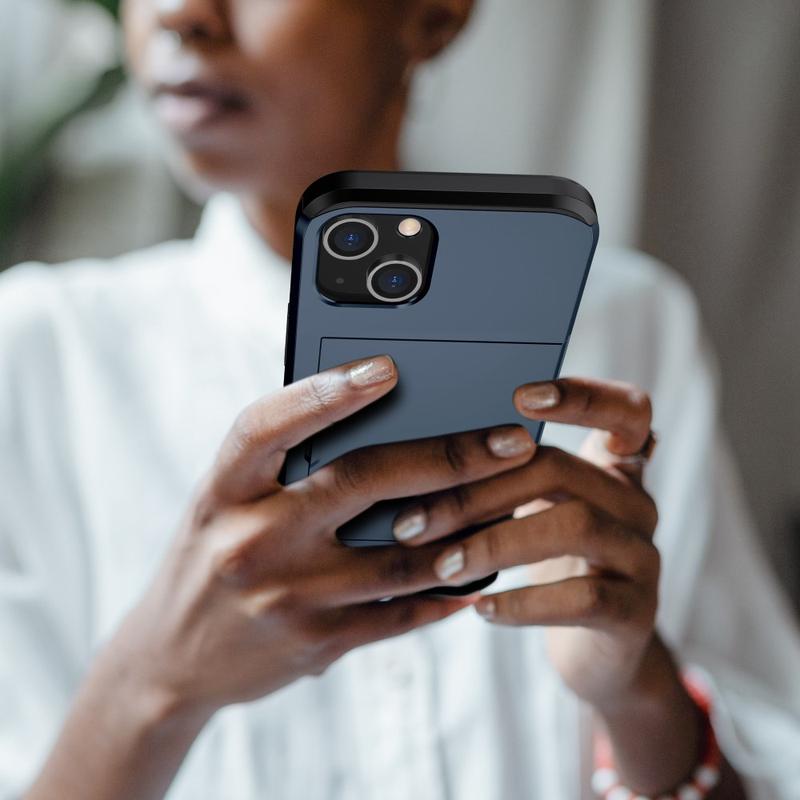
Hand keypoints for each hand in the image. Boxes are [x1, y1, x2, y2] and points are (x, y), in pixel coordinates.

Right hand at [107, 355, 538, 719]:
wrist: (172, 658)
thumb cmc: (212, 554)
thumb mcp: (227, 500)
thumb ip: (285, 465)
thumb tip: (382, 418)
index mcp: (224, 489)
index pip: (269, 425)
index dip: (326, 392)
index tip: (388, 367)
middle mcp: (250, 539)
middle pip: (361, 481)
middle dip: (449, 457)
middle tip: (511, 440)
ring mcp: (285, 598)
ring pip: (400, 557)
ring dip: (468, 527)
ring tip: (516, 499)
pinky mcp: (315, 644)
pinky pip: (398, 614)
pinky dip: (447, 590)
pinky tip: (483, 569)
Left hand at [391, 377, 660, 709]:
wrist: (591, 650)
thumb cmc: (545, 565)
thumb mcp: (529, 512)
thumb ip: (502, 477)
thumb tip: (414, 458)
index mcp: (611, 466)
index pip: (625, 409)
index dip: (582, 396)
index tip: (520, 396)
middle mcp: (635, 502)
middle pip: (561, 469)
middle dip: (478, 491)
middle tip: (413, 521)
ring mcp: (643, 556)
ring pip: (575, 526)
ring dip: (495, 544)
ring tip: (442, 566)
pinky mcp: (638, 612)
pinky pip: (584, 597)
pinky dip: (525, 603)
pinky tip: (482, 608)